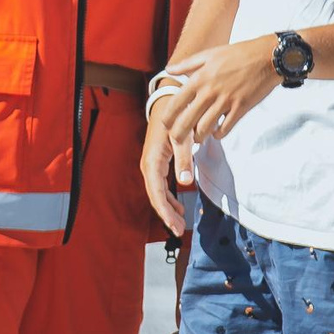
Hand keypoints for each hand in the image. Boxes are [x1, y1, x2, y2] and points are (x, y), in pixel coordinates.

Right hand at [141, 91, 188, 234]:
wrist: (168, 103)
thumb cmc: (175, 119)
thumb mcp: (182, 138)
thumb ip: (184, 158)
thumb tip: (185, 182)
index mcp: (152, 162)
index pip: (156, 193)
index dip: (164, 212)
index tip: (174, 226)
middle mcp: (148, 166)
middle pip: (155, 197)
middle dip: (166, 215)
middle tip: (178, 231)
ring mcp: (152, 166)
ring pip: (158, 194)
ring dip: (168, 209)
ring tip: (180, 223)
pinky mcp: (157, 164)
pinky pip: (161, 187)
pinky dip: (169, 199)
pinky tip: (179, 208)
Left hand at [165, 37, 279, 147]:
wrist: (267, 57)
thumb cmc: (239, 53)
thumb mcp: (209, 54)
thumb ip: (187, 64)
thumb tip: (169, 69)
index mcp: (200, 78)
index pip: (176, 103)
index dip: (167, 118)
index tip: (166, 124)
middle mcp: (210, 92)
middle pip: (186, 121)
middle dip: (179, 135)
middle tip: (178, 140)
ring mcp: (226, 101)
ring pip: (205, 128)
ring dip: (199, 137)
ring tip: (198, 137)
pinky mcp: (241, 109)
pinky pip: (225, 129)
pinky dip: (218, 134)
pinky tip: (217, 132)